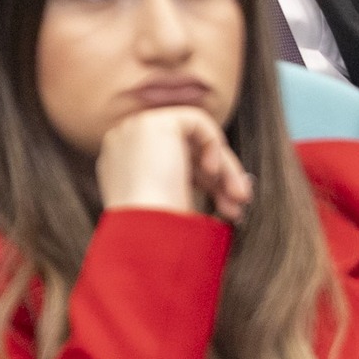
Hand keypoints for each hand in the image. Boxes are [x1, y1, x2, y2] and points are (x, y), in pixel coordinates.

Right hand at [97, 106, 252, 223]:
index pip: (168, 164)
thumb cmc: (157, 238)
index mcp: (121, 171)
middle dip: (217, 178)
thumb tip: (231, 188)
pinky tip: (214, 172)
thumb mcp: (174, 212)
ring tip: (238, 197)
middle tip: (238, 203)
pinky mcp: (152, 122)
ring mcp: (134, 131)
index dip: (201, 182)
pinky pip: (197, 121)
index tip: (223, 207)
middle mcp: (123, 147)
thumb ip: (190, 193)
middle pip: (183, 151)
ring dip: (223, 167)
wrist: (142, 236)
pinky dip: (213, 144)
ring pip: (194, 138)